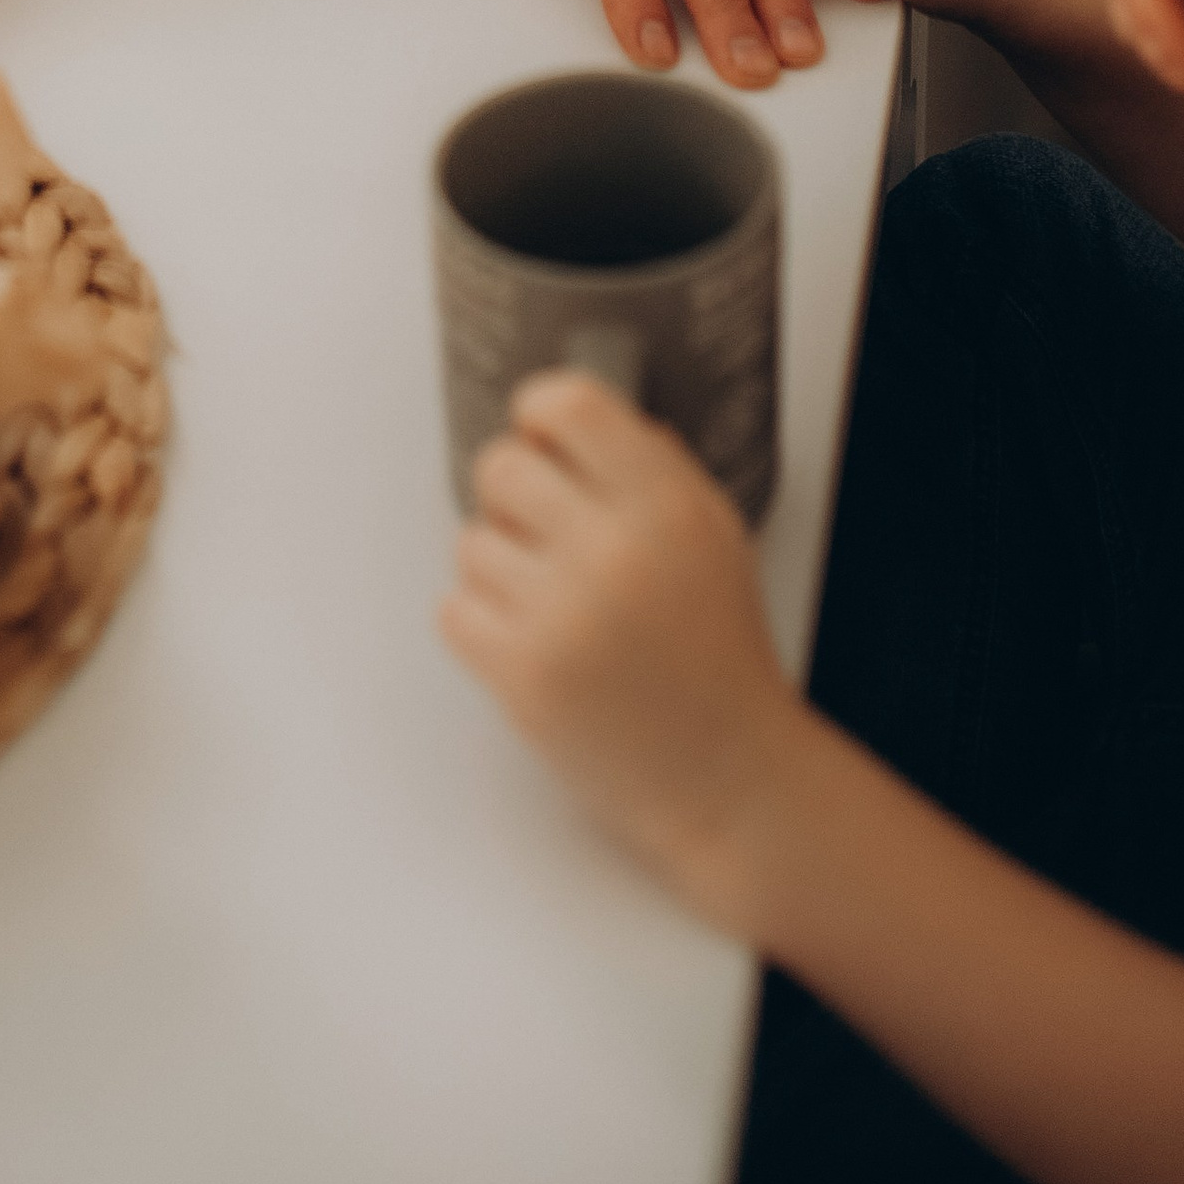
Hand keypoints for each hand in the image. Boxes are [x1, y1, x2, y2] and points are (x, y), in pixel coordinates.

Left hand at [442, 372, 802, 909]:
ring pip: (470, 543)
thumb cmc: (720, 658)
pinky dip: (481, 627)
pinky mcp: (523, 677)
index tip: (544, 440)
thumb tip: (571, 419)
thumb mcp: (715, 536)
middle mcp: (614, 549)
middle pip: (501, 465)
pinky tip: (534, 645)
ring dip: (499, 571)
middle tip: (545, 536)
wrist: (730, 780)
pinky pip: (453, 611)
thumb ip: (652, 466)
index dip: (542, 415)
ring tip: (553, 607)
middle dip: (514, 498)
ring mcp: (563, 615)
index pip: (568, 403)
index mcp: (666, 505)